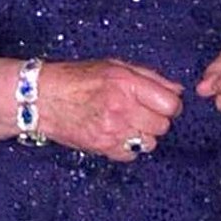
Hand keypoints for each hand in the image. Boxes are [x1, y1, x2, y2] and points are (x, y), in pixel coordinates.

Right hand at [38, 59, 182, 162]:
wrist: (43, 97)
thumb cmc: (77, 77)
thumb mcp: (115, 65)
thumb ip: (149, 77)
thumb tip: (177, 90)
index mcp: (126, 83)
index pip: (170, 104)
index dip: (170, 104)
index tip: (163, 103)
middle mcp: (121, 107)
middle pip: (163, 125)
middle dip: (157, 119)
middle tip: (143, 112)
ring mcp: (112, 130)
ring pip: (150, 143)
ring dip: (144, 134)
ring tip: (129, 123)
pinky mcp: (102, 148)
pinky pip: (132, 155)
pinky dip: (129, 147)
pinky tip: (117, 133)